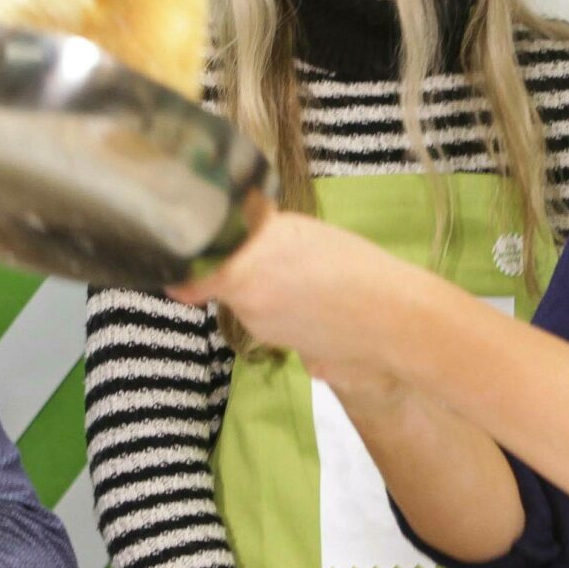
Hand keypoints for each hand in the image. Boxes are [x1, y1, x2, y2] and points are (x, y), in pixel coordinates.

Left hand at [170, 204, 424, 374]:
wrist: (391, 318)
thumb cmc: (351, 263)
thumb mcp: (300, 230)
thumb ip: (258, 228)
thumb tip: (235, 221)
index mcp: (244, 264)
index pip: (188, 274)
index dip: (180, 266)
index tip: (178, 254)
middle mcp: (244, 299)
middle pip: (221, 282)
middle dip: (235, 267)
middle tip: (266, 250)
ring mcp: (261, 327)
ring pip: (247, 301)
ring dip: (261, 288)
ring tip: (302, 274)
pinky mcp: (280, 346)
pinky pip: (269, 319)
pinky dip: (281, 308)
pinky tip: (313, 298)